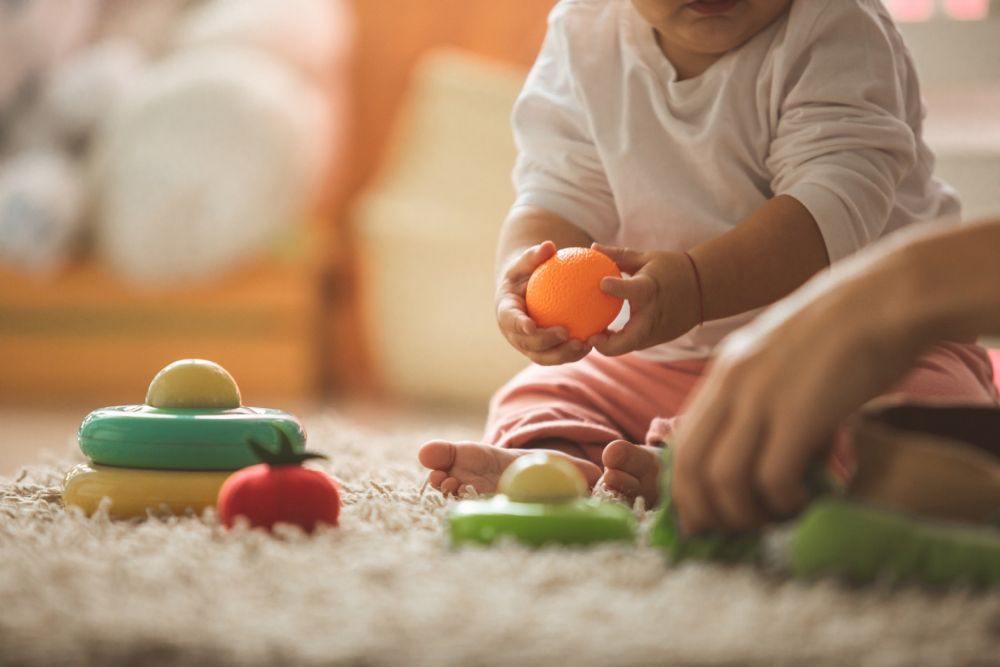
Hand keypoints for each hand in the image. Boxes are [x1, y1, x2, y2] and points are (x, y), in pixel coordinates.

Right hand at [496, 241, 592, 364]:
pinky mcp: (543, 351)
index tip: (532, 326)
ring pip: (544, 356)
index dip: (519, 326)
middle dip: (545, 344)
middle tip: (565, 334)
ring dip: (563, 354)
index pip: (510, 320)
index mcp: (506, 312)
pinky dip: (574, 352)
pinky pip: (558, 355)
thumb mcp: (526, 262)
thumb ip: (534, 256)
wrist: (524, 292)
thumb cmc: (525, 272)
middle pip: (527, 344)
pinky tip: (594, 343)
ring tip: (585, 345)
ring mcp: (528, 346)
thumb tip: (549, 246)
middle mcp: (515, 334)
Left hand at [587, 244, 700, 355]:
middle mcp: (654, 315)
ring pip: (629, 346)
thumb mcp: (647, 258)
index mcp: (651, 290)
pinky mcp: (658, 339)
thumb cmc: (671, 269)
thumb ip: (619, 256)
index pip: (634, 290)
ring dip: (609, 345)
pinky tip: (604, 334)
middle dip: (605, 344)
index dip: (617, 288)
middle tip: (589, 336)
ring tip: (591, 335)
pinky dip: (619, 341)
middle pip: (627, 340)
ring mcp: (657, 332)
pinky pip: (634, 343)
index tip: (601, 283)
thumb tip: (592, 247)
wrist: (704, 289)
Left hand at [672, 275, 918, 533]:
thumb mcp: (781, 359)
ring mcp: (760, 398)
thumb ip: (761, 399)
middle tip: (732, 533)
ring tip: (773, 518)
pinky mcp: (797, 413)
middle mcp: (730, 386)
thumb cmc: (846, 330)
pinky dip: (782, 501)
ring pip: (721, 479)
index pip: (681, 444)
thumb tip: (763, 451)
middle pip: (689, 468)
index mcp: (723, 373)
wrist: (884, 299)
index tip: (707, 516)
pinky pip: (770, 478)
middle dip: (704, 512)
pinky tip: (803, 499)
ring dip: (743, 513)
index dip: (687, 490)